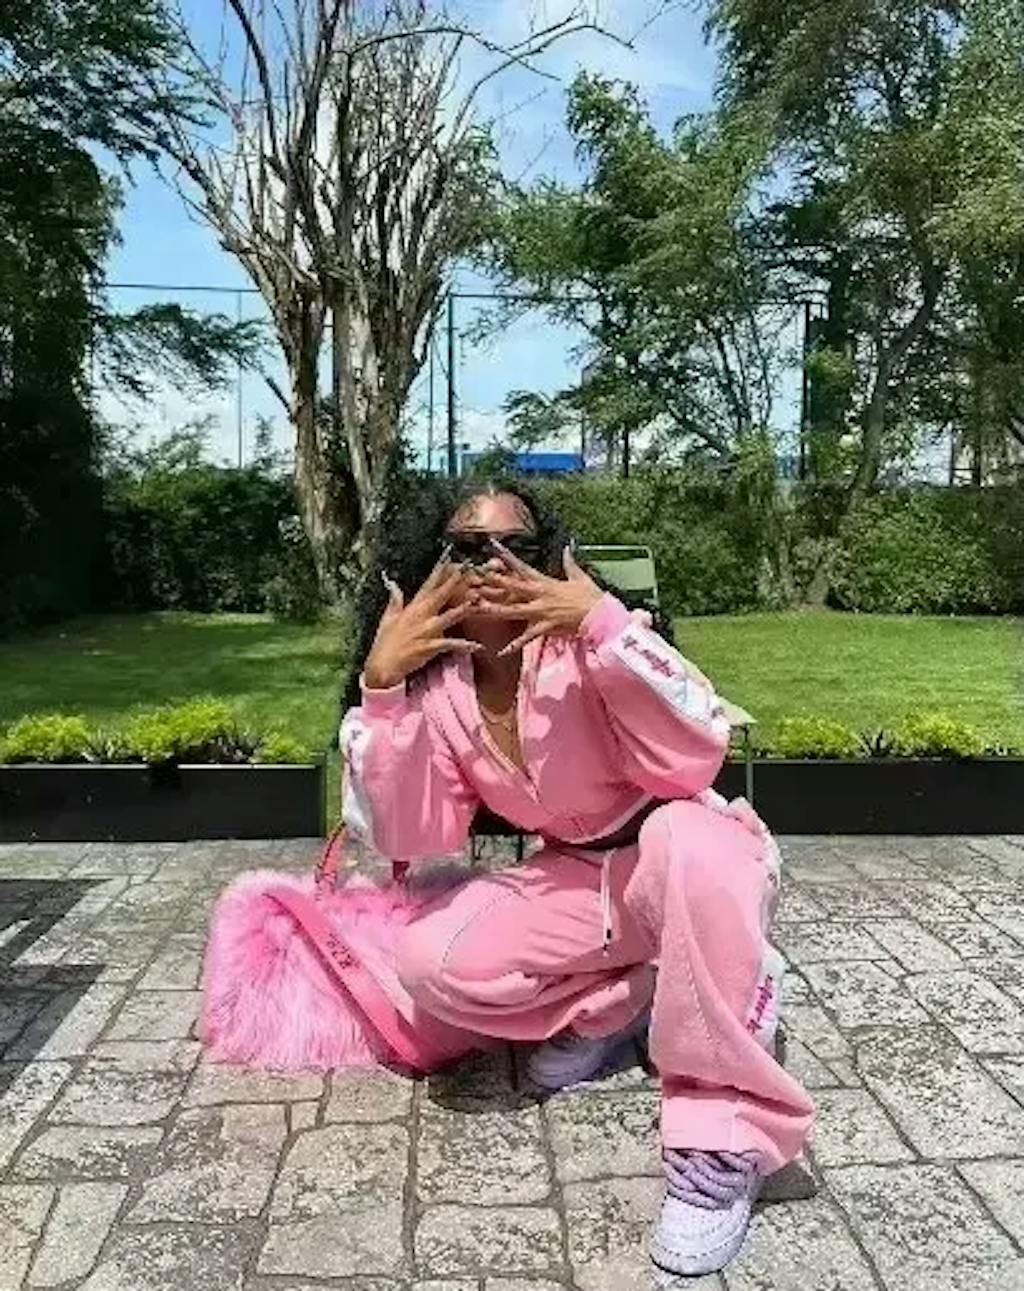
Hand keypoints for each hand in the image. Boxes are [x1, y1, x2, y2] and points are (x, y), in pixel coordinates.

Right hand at [363, 556, 480, 689]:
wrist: (382, 666)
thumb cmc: (385, 643)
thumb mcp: (388, 618)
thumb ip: (394, 600)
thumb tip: (393, 584)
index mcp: (413, 608)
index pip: (428, 585)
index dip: (439, 571)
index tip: (448, 559)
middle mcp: (421, 616)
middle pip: (440, 595)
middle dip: (453, 582)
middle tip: (467, 570)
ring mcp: (426, 631)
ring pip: (448, 616)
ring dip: (462, 609)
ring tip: (476, 602)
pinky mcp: (430, 646)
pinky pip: (451, 644)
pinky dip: (464, 645)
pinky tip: (478, 646)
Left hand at [477, 542, 603, 656]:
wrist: (600, 614)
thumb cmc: (591, 596)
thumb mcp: (579, 576)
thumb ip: (569, 562)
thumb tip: (568, 547)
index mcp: (545, 581)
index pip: (521, 566)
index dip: (505, 556)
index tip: (491, 546)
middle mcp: (540, 594)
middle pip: (511, 586)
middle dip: (492, 582)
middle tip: (474, 578)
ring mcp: (542, 611)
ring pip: (513, 610)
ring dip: (495, 610)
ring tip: (478, 610)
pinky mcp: (546, 626)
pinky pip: (527, 637)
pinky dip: (515, 645)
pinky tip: (502, 652)